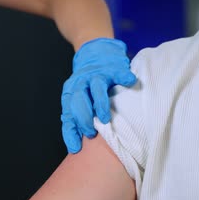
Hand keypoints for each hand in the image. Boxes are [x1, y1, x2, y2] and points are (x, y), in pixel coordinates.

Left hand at [61, 38, 136, 152]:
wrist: (94, 51)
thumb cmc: (87, 84)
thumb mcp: (79, 100)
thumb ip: (78, 118)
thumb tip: (77, 147)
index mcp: (71, 94)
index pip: (68, 115)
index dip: (71, 132)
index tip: (76, 148)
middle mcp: (81, 84)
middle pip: (79, 101)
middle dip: (83, 119)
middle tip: (91, 132)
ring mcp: (96, 75)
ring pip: (96, 88)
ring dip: (100, 104)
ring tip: (105, 118)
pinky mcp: (111, 67)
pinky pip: (118, 73)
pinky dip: (124, 77)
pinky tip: (130, 82)